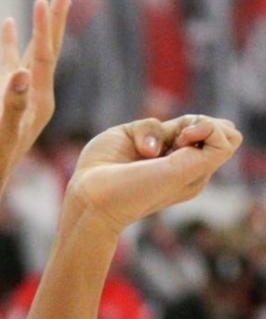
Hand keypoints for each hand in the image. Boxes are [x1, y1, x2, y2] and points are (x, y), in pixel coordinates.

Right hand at [0, 0, 72, 193]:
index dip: (46, 28)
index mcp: (39, 100)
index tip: (44, 1)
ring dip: (40, 26)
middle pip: (49, 47)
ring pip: (34, 52)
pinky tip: (9, 23)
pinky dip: (11, 42)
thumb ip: (12, 105)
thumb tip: (20, 75)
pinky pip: (10, 61)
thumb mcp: (0, 133)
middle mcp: (35, 93)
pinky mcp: (2, 96)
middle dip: (56, 17)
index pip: (46, 57)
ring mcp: (20, 93)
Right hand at [66, 114, 242, 234]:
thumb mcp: (181, 172)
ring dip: (166, 131)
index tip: (188, 142)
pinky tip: (135, 151)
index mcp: (198, 173)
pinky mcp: (139, 139)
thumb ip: (212, 147)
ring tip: (149, 153)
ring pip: (181, 121)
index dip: (214, 130)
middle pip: (207, 125)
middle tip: (175, 143)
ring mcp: (161, 150)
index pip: (227, 138)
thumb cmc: (136, 192)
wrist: (92, 198)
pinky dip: (144, 132)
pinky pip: (152, 122)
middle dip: (194, 126)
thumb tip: (213, 125)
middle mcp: (183, 162)